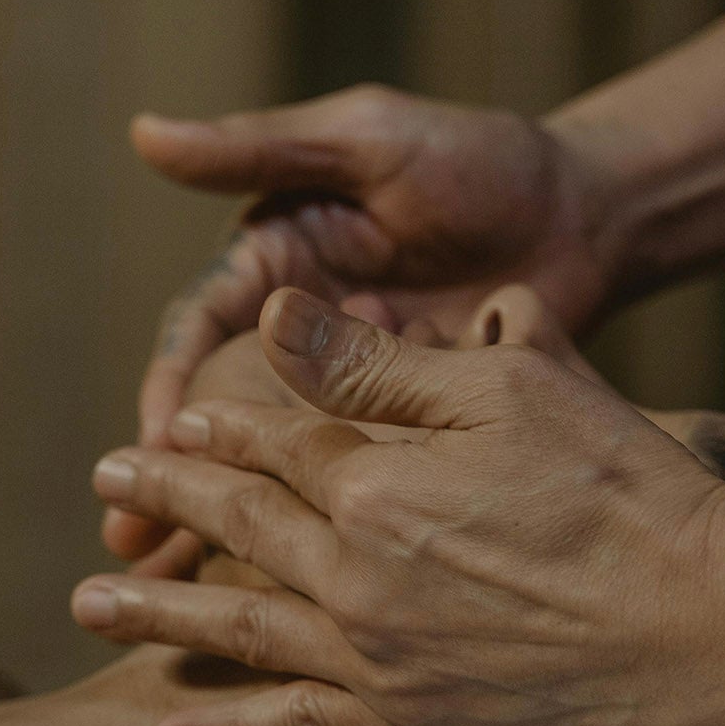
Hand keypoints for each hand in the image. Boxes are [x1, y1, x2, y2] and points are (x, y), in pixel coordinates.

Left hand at [78, 287, 724, 725]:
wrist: (708, 621)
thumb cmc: (623, 486)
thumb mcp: (509, 391)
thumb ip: (381, 367)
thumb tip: (274, 319)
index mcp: (376, 486)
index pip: (275, 445)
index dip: (223, 428)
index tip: (177, 423)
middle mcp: (357, 580)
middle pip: (239, 529)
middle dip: (168, 501)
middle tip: (106, 484)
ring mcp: (382, 662)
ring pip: (243, 632)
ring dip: (160, 616)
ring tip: (89, 605)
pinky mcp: (417, 725)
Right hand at [103, 84, 622, 561]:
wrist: (594, 215)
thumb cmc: (480, 159)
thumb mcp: (368, 140)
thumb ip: (263, 146)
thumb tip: (146, 134)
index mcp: (279, 267)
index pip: (200, 335)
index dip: (169, 389)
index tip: (150, 448)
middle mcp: (307, 337)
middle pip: (224, 416)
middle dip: (182, 478)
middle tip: (131, 545)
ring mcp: (362, 392)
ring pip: (286, 465)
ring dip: (242, 520)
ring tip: (189, 591)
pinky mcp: (418, 432)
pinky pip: (365, 486)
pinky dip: (333, 532)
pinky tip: (304, 590)